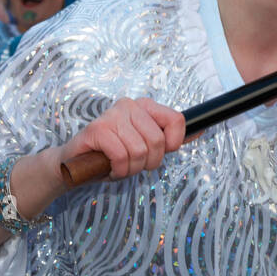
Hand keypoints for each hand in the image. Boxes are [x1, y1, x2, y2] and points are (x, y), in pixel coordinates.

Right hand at [60, 97, 184, 180]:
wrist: (75, 163)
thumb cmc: (112, 155)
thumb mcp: (146, 145)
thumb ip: (170, 138)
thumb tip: (201, 129)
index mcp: (144, 106)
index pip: (176, 119)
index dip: (173, 143)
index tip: (161, 152)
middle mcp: (129, 105)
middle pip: (158, 142)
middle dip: (148, 162)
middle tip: (132, 163)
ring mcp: (112, 115)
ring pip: (140, 152)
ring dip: (131, 169)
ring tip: (119, 165)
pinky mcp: (97, 130)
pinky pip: (122, 157)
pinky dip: (118, 170)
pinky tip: (109, 167)